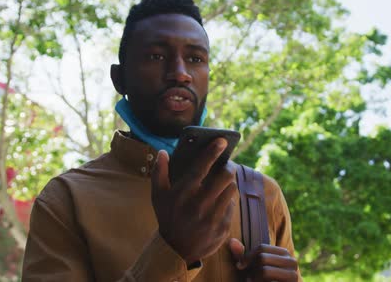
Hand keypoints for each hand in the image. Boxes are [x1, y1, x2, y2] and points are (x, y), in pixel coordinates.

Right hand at [151, 138, 237, 264]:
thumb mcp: (158, 196)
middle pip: (225, 176)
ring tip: (223, 183)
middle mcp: (200, 204)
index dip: (213, 151)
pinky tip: (221, 200)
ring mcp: (213, 216)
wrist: (176, 249)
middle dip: (229, 166)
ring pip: (232, 189)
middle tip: (227, 164)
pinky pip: (232, 205)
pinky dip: (228, 199)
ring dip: (229, 183)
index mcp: (184, 193)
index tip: (222, 141)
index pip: (202, 166)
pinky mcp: (223, 227)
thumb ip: (159, 172)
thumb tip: (162, 152)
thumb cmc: (167, 217)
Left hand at [229, 238, 298, 281]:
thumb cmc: (259, 281)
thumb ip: (241, 256)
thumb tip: (231, 241)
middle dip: (252, 269)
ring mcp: (294, 275)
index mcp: (284, 253)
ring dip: (255, 278)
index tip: (240, 266)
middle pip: (262, 258)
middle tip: (249, 278)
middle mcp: (292, 262)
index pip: (261, 248)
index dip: (247, 257)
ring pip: (265, 270)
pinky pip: (268, 280)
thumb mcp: (250, 268)